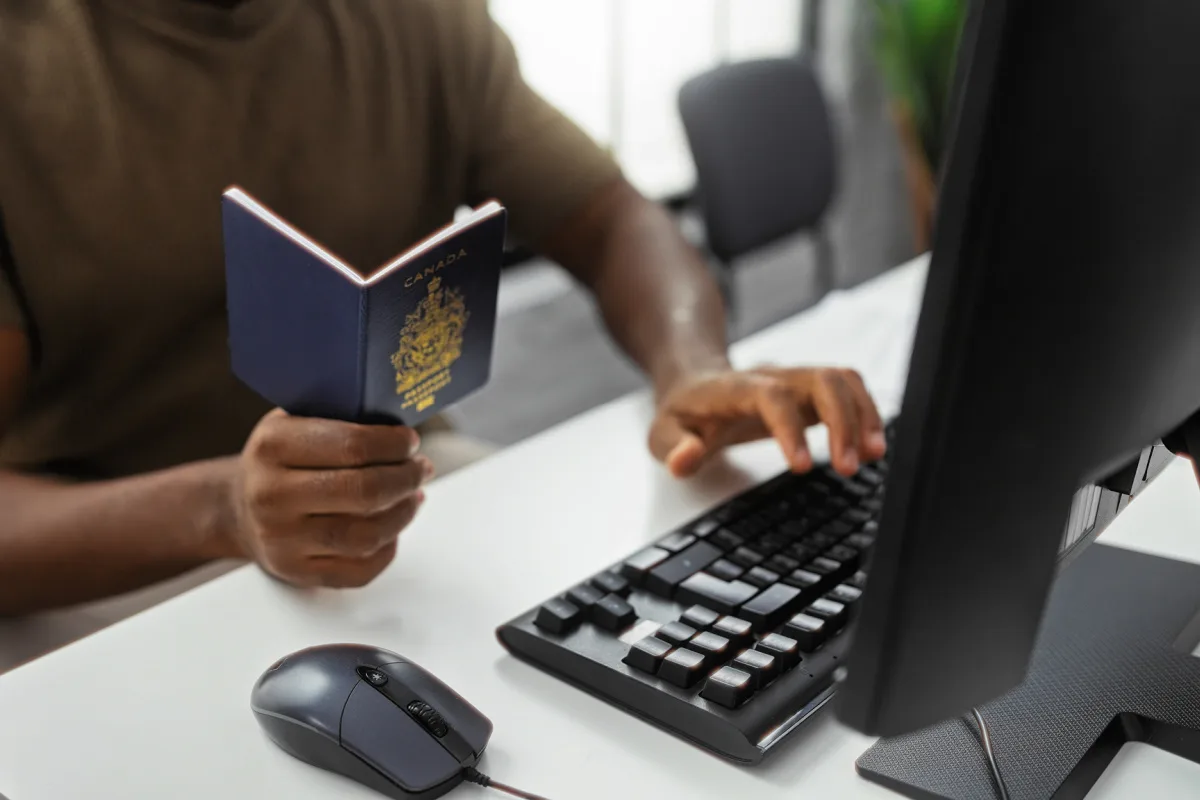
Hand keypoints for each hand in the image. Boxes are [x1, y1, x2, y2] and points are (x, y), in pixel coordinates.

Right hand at [225, 409, 432, 587]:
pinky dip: (388, 547)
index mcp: (274, 447)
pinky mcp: (297, 573)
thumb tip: (401, 428)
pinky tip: (393, 526)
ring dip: (403, 513)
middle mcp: (273, 496)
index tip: (410, 441)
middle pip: (365, 492)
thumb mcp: (293, 422)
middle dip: (406, 478)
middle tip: (420, 467)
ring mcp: (283, 541)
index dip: (393, 445)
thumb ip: (340, 418)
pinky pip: (360, 570)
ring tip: (413, 495)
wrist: (236, 508)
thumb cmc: (279, 461)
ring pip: (367, 535)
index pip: (352, 445)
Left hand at [649, 367, 886, 478]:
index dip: (790, 428)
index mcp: (734, 388)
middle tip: (849, 467)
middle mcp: (772, 376)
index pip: (770, 395)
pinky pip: (849, 390)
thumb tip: (685, 459)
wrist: (695, 381)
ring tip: (874, 456)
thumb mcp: (661, 434)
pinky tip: (873, 447)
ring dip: (863, 415)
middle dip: (842, 420)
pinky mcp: (810, 391)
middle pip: (820, 379)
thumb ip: (673, 448)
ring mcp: (795, 380)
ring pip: (841, 380)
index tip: (802, 467)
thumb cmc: (684, 412)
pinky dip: (867, 414)